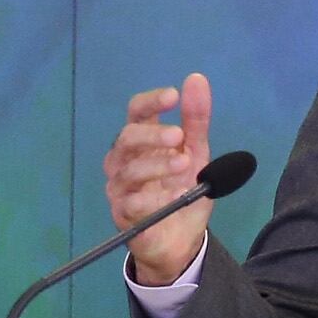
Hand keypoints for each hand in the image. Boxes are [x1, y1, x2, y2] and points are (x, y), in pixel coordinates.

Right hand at [103, 72, 212, 285]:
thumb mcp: (196, 153)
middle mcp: (124, 160)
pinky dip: (154, 198)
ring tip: (185, 165)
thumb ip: (196, 120)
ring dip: (157, 165)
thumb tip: (197, 79)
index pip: (136, 112)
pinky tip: (175, 196)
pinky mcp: (123, 214)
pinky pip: (132, 203)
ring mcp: (120, 187)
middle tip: (178, 135)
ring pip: (129, 170)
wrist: (181, 238)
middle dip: (152, 135)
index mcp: (141, 140)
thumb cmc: (182, 190)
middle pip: (127, 138)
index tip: (173, 96)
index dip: (151, 102)